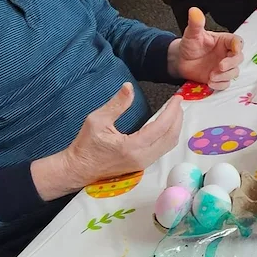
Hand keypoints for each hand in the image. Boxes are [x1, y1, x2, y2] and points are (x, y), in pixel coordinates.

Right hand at [35, 82, 184, 199]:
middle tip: (178, 102)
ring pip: (168, 145)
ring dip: (175, 127)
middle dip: (178, 118)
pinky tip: (167, 125)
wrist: (78, 169)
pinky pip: (162, 150)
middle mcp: (142, 157)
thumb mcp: (96, 121)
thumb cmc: (85, 145)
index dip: (172, 111)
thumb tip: (129, 87)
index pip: (161, 127)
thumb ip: (116, 104)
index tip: (177, 98)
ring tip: (175, 111)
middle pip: (170, 137)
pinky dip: (169, 135)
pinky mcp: (142, 165)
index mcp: (132, 147)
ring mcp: (143, 164)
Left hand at [169, 7, 242, 87]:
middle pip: (239, 59)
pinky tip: (210, 82)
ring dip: (225, 76)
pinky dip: (220, 84)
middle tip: (220, 66)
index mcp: (224, 41)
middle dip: (231, 64)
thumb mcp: (192, 33)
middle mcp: (227, 54)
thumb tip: (194, 11)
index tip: (235, 49)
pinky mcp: (219, 78)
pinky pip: (225, 84)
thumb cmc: (189, 45)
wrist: (180, 61)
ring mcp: (224, 68)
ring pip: (234, 72)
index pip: (237, 42)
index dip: (238, 46)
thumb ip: (196, 23)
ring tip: (211, 76)